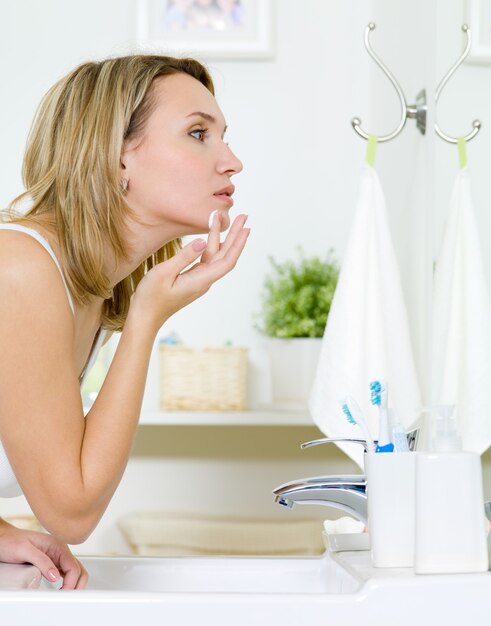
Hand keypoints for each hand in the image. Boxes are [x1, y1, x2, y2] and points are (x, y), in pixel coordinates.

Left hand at [0, 519, 86, 588]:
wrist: (3, 538)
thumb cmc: (12, 541)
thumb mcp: (25, 550)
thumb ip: (42, 562)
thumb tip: (56, 576)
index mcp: (57, 545)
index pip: (73, 566)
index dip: (71, 582)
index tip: (63, 593)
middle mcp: (60, 550)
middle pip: (78, 568)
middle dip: (77, 583)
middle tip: (67, 596)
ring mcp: (57, 556)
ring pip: (74, 571)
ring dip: (74, 583)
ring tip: (65, 594)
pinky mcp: (52, 561)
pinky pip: (65, 572)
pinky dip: (67, 581)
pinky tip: (61, 588)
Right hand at [131, 213, 249, 330]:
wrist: (145, 316)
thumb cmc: (151, 296)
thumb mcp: (164, 273)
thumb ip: (184, 256)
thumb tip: (203, 241)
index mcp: (201, 280)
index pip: (226, 260)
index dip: (238, 244)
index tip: (246, 228)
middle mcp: (204, 280)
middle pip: (225, 255)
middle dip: (235, 235)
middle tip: (244, 216)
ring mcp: (199, 280)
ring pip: (216, 256)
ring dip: (223, 238)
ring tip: (229, 220)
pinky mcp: (192, 279)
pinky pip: (207, 260)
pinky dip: (212, 246)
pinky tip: (214, 238)